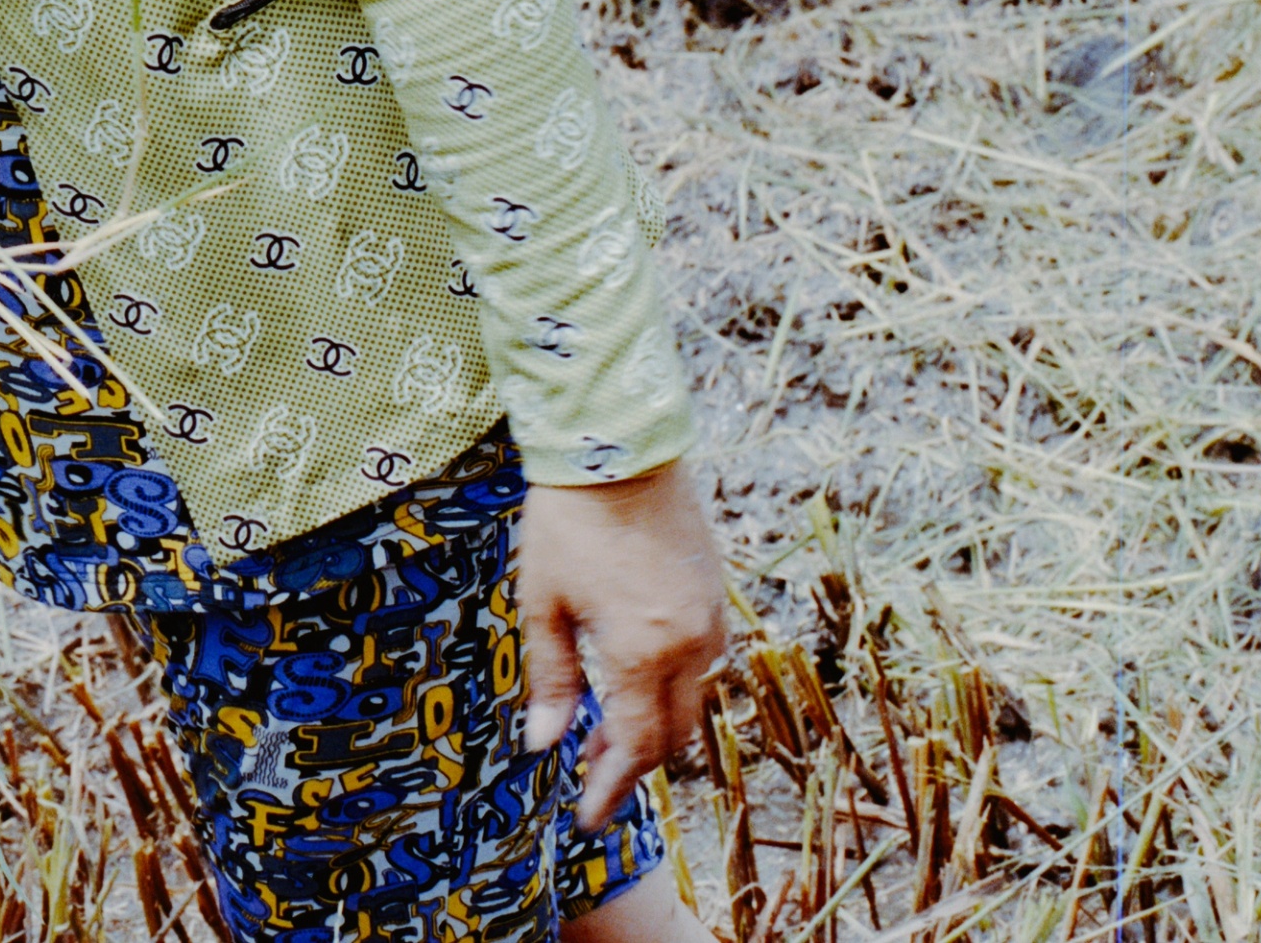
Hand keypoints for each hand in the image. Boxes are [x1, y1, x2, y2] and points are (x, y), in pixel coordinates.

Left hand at [517, 462, 728, 831]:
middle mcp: (690, 644)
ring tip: (601, 728)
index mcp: (643, 651)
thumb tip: (544, 744)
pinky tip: (632, 678)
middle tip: (589, 773)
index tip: (588, 817)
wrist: (619, 444)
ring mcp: (711, 619)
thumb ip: (551, 678)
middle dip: (633, 764)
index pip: (637, 748)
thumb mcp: (543, 601)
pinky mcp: (716, 595)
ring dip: (653, 724)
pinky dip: (670, 685)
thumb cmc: (569, 520)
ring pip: (692, 700)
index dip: (612, 788)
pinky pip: (701, 662)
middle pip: (672, 735)